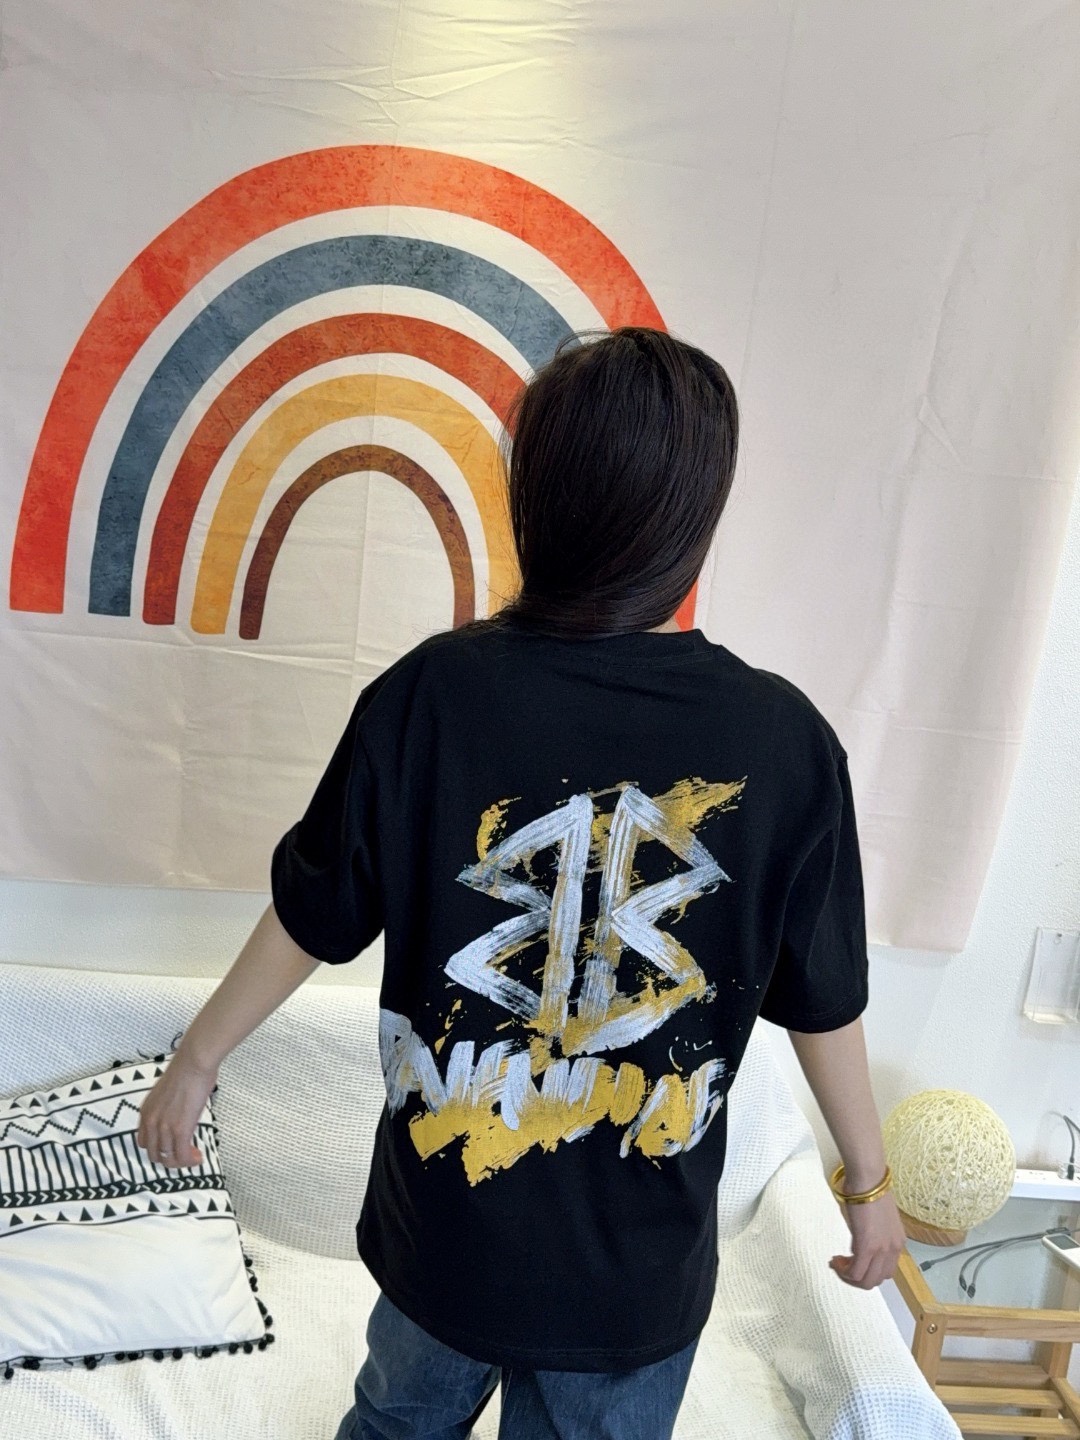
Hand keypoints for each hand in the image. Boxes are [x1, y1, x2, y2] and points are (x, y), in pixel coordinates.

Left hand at [135, 1049, 217, 1169]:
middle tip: (185, 1153)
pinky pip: (182, 1156)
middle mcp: (151, 1122)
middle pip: (154, 1154)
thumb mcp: (167, 1093)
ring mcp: (164, 1127)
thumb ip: (168, 1108)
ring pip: (168, 1159)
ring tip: (194, 1157)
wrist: (194, 1063)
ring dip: (182, 1161)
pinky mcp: (180, 1130)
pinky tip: (199, 1157)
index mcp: (146, 1112)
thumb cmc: (187, 1070)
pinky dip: (190, 1161)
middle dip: (170, 1158)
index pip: (144, 1142)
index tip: (172, 1146)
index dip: (159, 1148)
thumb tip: (180, 1114)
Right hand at [830, 1188, 905, 1288]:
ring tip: (838, 1263)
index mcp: (898, 1242)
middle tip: (843, 1265)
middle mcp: (893, 1250)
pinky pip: (856, 1272)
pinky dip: (845, 1272)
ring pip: (867, 1281)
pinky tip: (836, 1261)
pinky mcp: (867, 1246)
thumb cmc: (870, 1190)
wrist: (869, 1179)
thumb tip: (862, 1237)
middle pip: (877, 1279)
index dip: (868, 1270)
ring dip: (850, 1277)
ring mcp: (881, 1250)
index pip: (886, 1271)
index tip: (853, 1261)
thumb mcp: (879, 1218)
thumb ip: (875, 1233)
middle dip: (858, 1278)